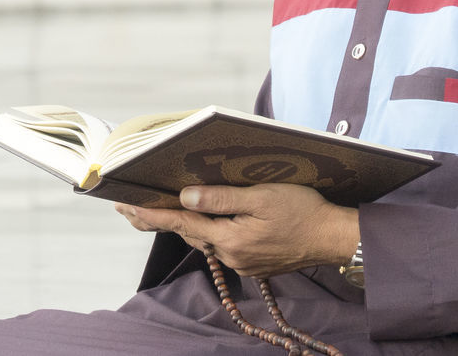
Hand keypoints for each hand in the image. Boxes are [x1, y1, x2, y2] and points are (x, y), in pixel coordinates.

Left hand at [114, 184, 359, 278]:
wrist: (332, 237)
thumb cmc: (302, 210)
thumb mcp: (262, 196)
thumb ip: (222, 198)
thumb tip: (186, 197)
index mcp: (229, 238)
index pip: (182, 221)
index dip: (151, 213)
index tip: (125, 207)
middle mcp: (231, 254)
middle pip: (187, 233)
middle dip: (158, 219)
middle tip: (129, 208)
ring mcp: (242, 261)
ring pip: (203, 240)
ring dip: (180, 225)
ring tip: (156, 213)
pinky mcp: (253, 261)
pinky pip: (220, 245)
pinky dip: (205, 232)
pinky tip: (201, 222)